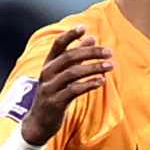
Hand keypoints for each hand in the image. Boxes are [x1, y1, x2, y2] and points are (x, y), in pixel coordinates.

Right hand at [21, 26, 113, 145]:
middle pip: (70, 57)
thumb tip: (91, 37)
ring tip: (110, 66)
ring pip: (73, 73)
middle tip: (109, 52)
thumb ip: (76, 56)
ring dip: (94, 68)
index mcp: (48, 64)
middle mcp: (47, 73)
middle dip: (91, 52)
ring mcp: (50, 88)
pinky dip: (88, 84)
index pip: (58, 45)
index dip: (70, 35)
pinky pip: (74, 90)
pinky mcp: (55, 102)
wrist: (38, 122)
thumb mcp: (62, 74)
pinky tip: (101, 81)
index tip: (84, 27)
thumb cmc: (54, 94)